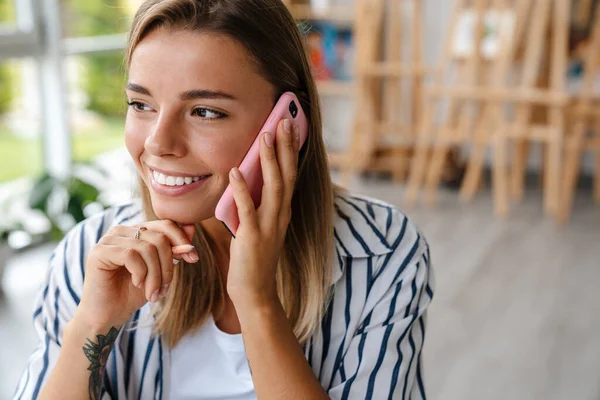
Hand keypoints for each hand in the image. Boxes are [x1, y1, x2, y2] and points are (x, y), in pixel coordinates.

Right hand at [76, 220, 198, 328]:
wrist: (107, 316)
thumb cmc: (132, 293)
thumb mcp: (159, 270)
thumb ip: (173, 249)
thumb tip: (191, 227)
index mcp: (136, 231)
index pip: (165, 224)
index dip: (182, 240)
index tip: (194, 258)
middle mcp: (121, 231)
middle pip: (159, 238)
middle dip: (167, 266)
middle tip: (165, 289)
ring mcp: (108, 239)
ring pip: (147, 248)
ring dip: (155, 275)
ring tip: (153, 293)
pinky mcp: (98, 252)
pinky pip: (131, 256)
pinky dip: (140, 273)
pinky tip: (138, 285)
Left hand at [227, 118, 299, 305]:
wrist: (255, 290)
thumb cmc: (254, 257)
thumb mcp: (259, 225)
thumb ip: (256, 203)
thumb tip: (244, 178)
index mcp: (282, 210)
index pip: (289, 174)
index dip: (290, 150)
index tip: (289, 126)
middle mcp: (281, 214)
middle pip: (286, 174)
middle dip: (286, 147)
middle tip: (284, 121)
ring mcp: (269, 225)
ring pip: (273, 187)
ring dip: (270, 160)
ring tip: (265, 136)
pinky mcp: (253, 236)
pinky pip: (247, 208)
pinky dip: (242, 189)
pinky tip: (236, 171)